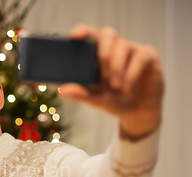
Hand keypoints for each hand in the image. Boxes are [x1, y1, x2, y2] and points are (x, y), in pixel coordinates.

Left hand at [60, 24, 163, 139]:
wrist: (138, 112)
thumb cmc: (114, 100)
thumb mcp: (95, 99)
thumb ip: (80, 94)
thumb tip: (61, 90)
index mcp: (98, 54)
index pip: (89, 34)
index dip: (82, 31)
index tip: (74, 37)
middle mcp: (114, 48)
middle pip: (107, 33)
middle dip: (103, 51)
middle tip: (103, 74)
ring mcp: (132, 50)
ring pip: (123, 45)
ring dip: (117, 67)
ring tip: (116, 87)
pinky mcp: (148, 56)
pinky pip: (140, 56)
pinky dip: (132, 72)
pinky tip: (127, 87)